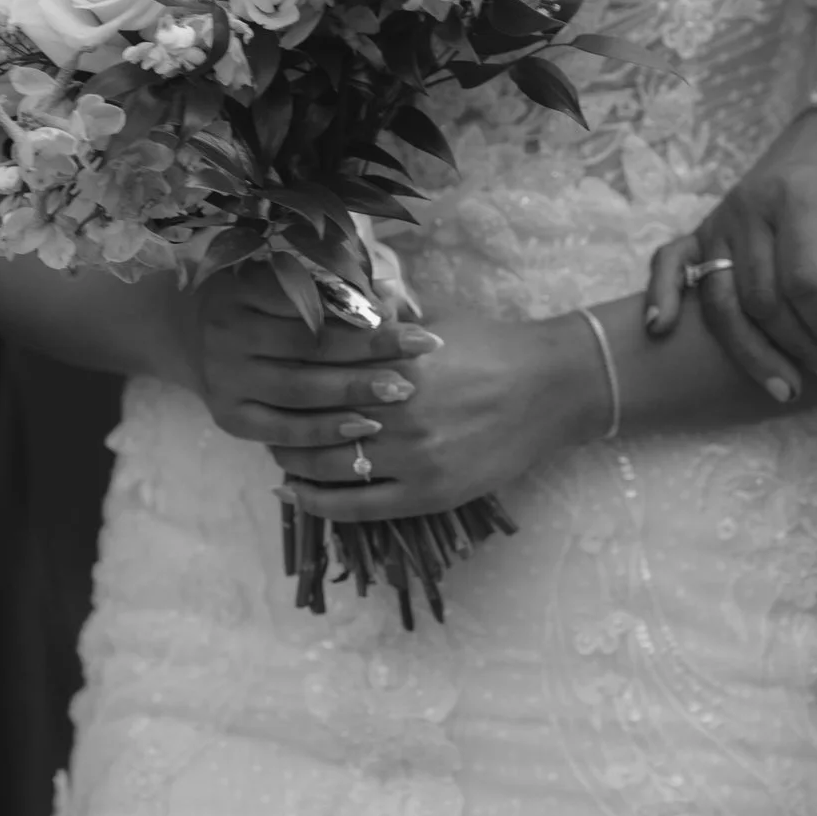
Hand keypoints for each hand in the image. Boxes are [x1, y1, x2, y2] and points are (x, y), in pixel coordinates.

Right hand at [196, 264, 437, 450]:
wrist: (191, 335)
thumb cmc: (260, 299)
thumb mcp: (283, 277)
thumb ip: (333, 283)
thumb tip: (391, 294)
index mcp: (241, 287)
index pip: (303, 294)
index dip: (353, 302)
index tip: (395, 308)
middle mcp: (227, 331)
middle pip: (308, 342)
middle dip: (370, 346)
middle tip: (422, 346)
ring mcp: (225, 378)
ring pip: (299, 388)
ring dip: (355, 391)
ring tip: (403, 389)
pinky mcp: (230, 417)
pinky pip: (284, 430)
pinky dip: (326, 431)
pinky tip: (365, 427)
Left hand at [205, 277, 604, 520]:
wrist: (551, 387)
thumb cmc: (491, 346)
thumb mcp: (432, 323)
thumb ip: (380, 325)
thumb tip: (330, 309)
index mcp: (395, 361)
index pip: (318, 375)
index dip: (285, 380)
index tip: (270, 380)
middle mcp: (399, 411)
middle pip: (314, 422)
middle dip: (281, 423)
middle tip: (265, 420)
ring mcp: (414, 457)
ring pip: (329, 466)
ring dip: (293, 462)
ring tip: (278, 456)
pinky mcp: (429, 493)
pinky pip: (358, 506)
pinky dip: (318, 501)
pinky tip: (297, 493)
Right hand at [643, 103, 816, 400]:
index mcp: (796, 197)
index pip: (802, 280)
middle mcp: (749, 208)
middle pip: (762, 300)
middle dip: (801, 346)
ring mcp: (722, 219)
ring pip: (721, 300)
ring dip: (752, 352)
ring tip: (789, 389)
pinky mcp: (708, 228)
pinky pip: (673, 263)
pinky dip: (663, 296)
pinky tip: (661, 330)